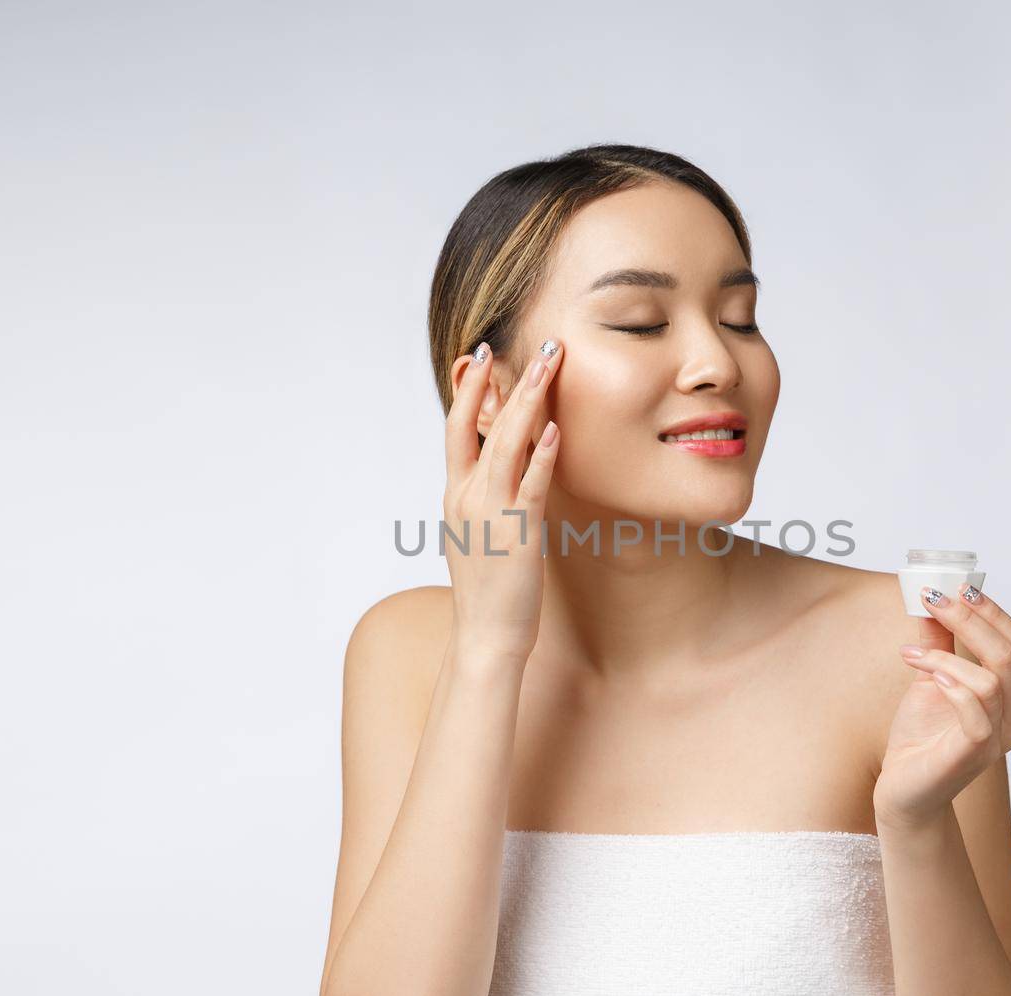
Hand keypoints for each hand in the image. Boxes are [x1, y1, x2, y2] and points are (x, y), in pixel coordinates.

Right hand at [441, 339, 564, 660]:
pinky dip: (541, 455)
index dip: (468, 390)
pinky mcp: (519, 534)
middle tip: (534, 343)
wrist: (485, 637)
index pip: (456, 429)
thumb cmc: (489, 589)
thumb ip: (484, 497)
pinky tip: (555, 429)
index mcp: (456, 495)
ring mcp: (491, 514)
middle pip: (481, 425)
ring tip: (549, 364)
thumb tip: (500, 469)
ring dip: (529, 401)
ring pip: (506, 445)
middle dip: (506, 379)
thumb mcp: (478, 532)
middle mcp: (467, 497)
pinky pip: (531, 486)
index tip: (480, 354)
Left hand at [872, 582, 1010, 832]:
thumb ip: (937, 642)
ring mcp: (1000, 738)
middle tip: (934, 601)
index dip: (993, 612)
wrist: (903, 789)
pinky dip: (953, 683)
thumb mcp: (931, 678)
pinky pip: (977, 711)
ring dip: (949, 654)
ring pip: (994, 679)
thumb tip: (932, 597)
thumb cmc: (921, 736)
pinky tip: (927, 675)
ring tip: (913, 652)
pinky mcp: (975, 754)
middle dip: (973, 620)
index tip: (956, 589)